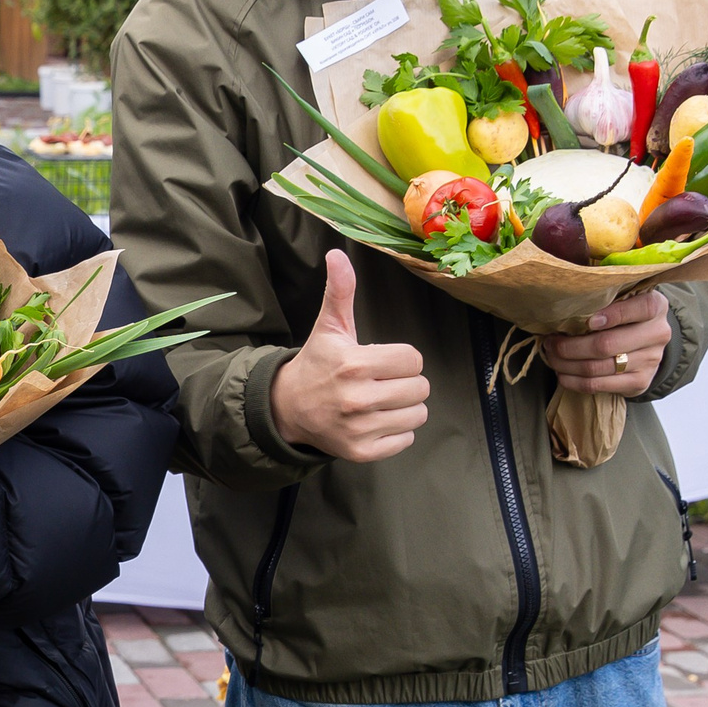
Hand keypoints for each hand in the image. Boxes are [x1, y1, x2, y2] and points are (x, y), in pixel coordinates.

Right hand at [271, 250, 430, 462]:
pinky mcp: (361, 452)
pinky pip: (405, 439)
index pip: (413, 360)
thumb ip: (340, 291)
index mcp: (354, 364)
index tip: (381, 361)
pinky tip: (374, 421)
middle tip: (381, 381)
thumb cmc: (317, 364)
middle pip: (420, 388)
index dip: (401, 358)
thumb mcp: (329, 327)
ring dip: (404, 407)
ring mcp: (360, 428)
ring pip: (417, 414)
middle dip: (404, 382)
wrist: (287, 409)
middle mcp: (358, 399)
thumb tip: (337, 255)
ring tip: (379, 401)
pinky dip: (395, 431)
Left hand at [541, 290, 669, 396]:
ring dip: (566, 363)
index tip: (588, 320)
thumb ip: (602, 302)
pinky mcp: (640, 382)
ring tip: (552, 356)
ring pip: (597, 367)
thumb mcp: (622, 301)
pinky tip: (562, 373)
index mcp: (655, 307)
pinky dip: (573, 380)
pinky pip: (598, 385)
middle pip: (606, 344)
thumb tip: (563, 311)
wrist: (646, 344)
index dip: (613, 314)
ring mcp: (650, 360)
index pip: (640, 308)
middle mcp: (657, 333)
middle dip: (570, 345)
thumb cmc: (624, 316)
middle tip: (551, 342)